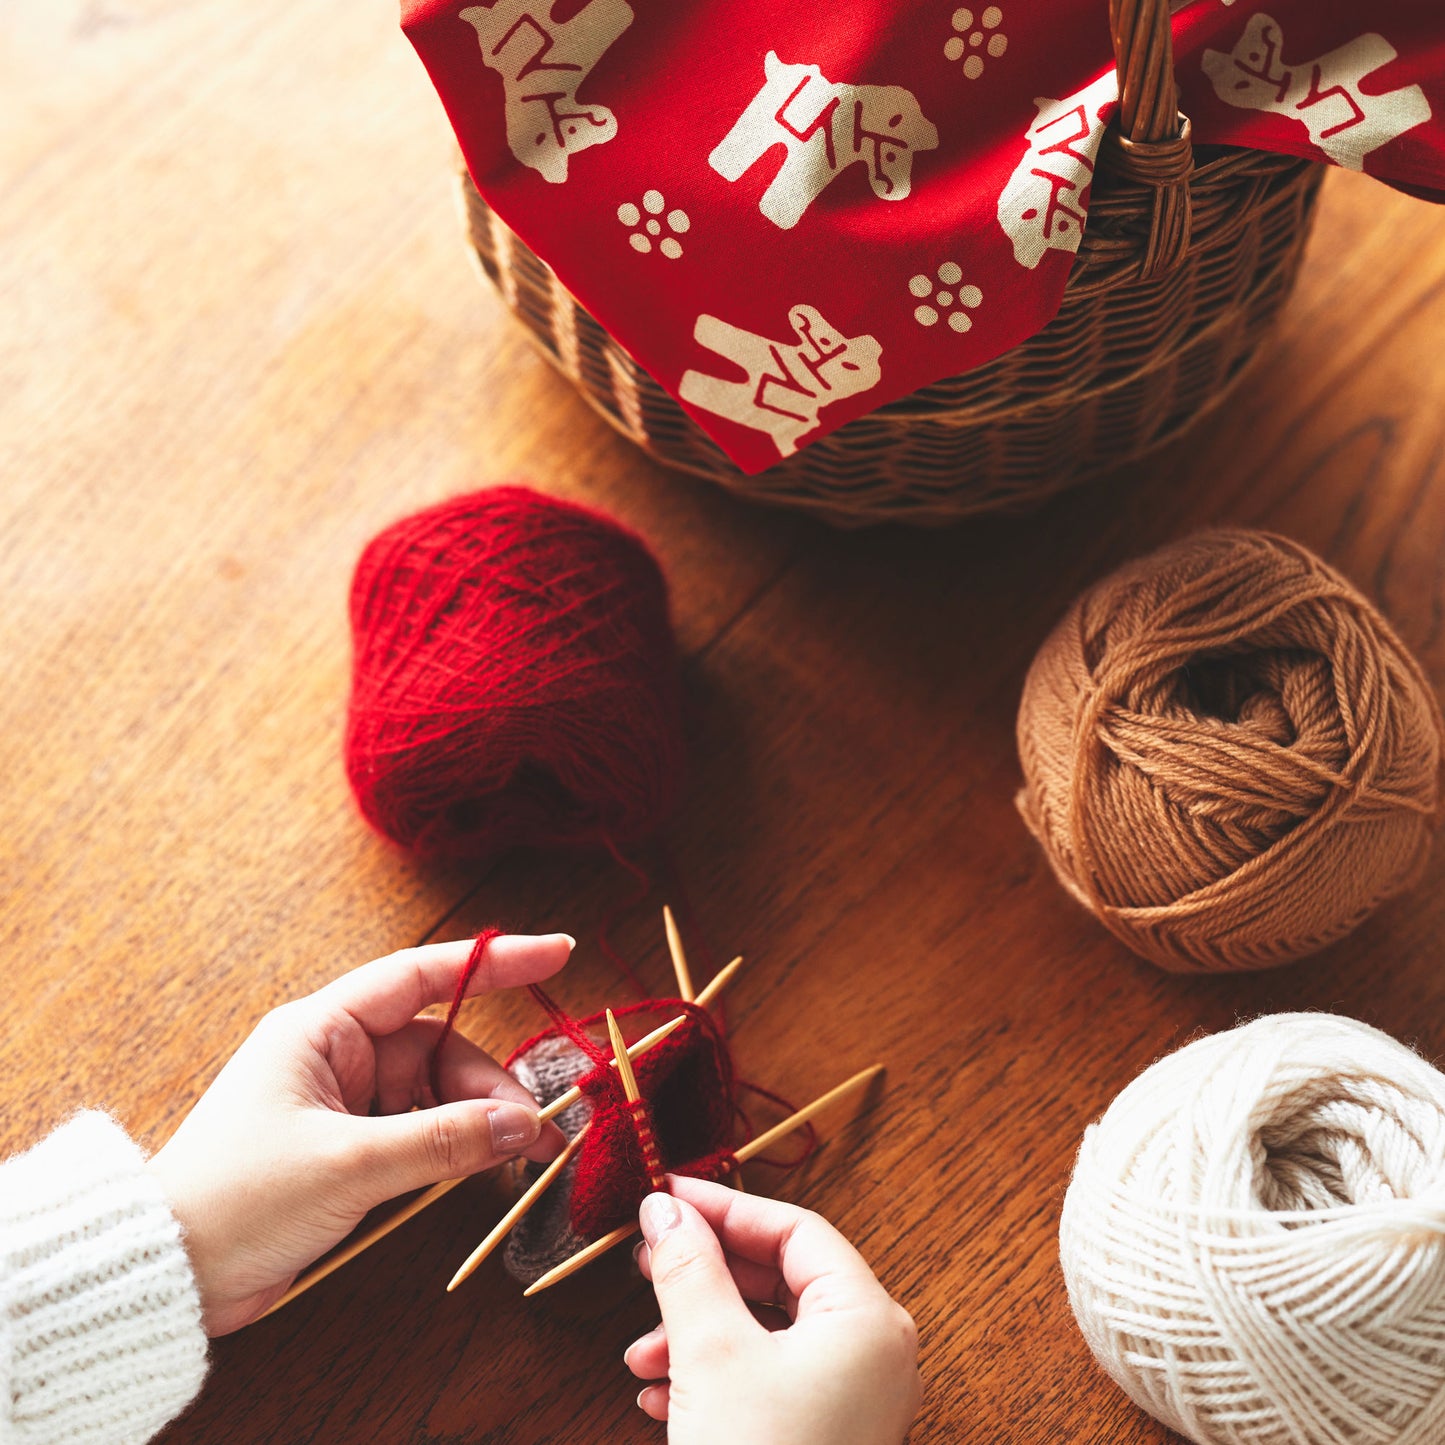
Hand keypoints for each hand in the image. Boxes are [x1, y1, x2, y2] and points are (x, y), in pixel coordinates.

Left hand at [146, 933, 571, 1334]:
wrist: (168, 1274)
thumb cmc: (237, 1199)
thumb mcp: (347, 1164)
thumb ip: (441, 1140)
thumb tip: (522, 1123)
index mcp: (322, 1030)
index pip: (421, 975)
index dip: (493, 962)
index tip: (556, 953)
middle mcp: (336, 1057)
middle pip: (441, 1049)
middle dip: (492, 1085)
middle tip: (536, 1131)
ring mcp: (343, 1105)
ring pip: (437, 1095)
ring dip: (480, 1122)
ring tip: (521, 1156)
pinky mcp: (347, 1151)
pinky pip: (420, 1134)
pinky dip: (454, 1149)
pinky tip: (482, 1171)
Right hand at [626, 1176, 921, 1443]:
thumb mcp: (710, 1354)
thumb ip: (687, 1267)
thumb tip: (664, 1206)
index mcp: (868, 1318)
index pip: (795, 1227)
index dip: (725, 1206)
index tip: (664, 1196)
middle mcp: (873, 1352)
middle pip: (781, 1276)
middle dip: (704, 1274)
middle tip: (644, 1262)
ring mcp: (853, 1399)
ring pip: (768, 1332)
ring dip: (697, 1331)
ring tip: (640, 1356)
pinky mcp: (825, 1436)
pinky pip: (769, 1379)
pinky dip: (715, 1375)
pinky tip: (660, 1397)